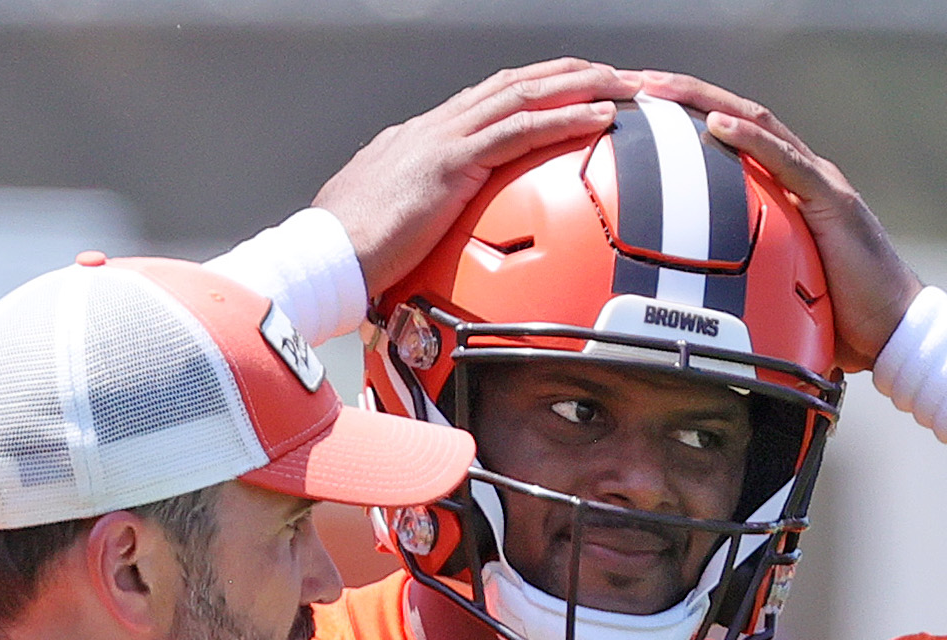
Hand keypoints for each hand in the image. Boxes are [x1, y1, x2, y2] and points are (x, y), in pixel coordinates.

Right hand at [315, 60, 639, 297]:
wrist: (321, 257)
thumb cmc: (348, 254)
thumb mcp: (395, 227)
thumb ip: (421, 220)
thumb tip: (434, 236)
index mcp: (425, 139)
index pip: (492, 102)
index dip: (536, 90)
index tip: (575, 91)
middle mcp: (438, 126)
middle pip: (518, 85)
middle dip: (572, 75)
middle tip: (619, 76)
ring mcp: (445, 139)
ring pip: (526, 93)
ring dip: (582, 84)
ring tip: (625, 84)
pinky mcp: (451, 163)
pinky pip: (520, 131)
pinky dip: (565, 120)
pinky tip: (601, 117)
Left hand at [637, 70, 922, 372]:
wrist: (892, 331)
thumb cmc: (837, 319)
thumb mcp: (770, 292)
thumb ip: (735, 281)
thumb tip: (686, 310)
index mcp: (786, 189)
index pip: (729, 136)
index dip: (685, 116)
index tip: (638, 110)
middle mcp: (801, 173)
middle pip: (734, 115)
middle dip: (682, 94)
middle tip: (633, 82)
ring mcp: (817, 181)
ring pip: (754, 122)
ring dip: (702, 101)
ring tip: (657, 87)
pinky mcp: (830, 199)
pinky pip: (784, 160)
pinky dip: (748, 138)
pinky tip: (715, 124)